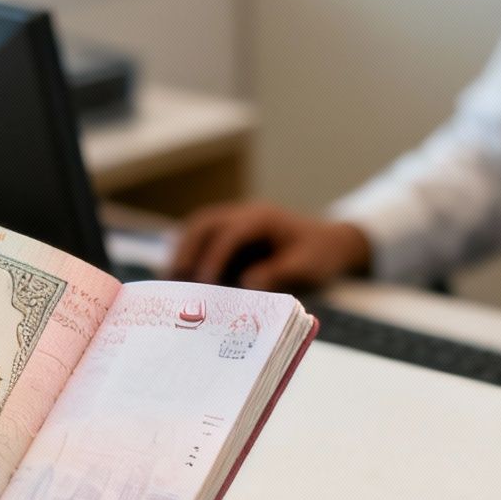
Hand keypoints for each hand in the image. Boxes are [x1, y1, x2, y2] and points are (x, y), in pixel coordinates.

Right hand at [169, 202, 371, 290]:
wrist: (330, 243)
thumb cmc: (320, 256)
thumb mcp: (307, 267)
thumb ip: (279, 274)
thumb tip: (246, 284)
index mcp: (263, 219)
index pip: (230, 233)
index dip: (214, 257)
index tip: (204, 284)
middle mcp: (243, 214)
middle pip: (204, 224)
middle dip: (186, 252)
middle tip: (173, 281)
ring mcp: (234, 221)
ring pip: (197, 229)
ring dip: (181, 253)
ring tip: (170, 283)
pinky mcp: (229, 236)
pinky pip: (201, 240)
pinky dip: (188, 257)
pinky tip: (181, 280)